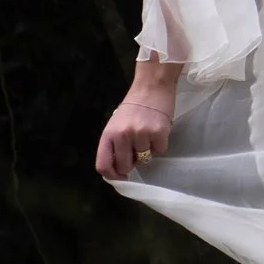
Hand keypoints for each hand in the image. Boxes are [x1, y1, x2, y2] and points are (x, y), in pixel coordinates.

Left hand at [96, 59, 183, 180]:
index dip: (112, 175)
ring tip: (148, 134)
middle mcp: (122, 135)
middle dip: (132, 163)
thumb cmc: (134, 107)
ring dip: (147, 151)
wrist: (152, 86)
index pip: (103, 165)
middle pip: (125, 167)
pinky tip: (157, 131)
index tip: (121, 176)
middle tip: (137, 149)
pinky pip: (160, 152)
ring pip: (144, 160)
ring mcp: (140, 134)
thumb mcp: (116, 125)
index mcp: (108, 134)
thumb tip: (119, 169)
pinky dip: (160, 144)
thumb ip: (114, 145)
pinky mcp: (158, 133)